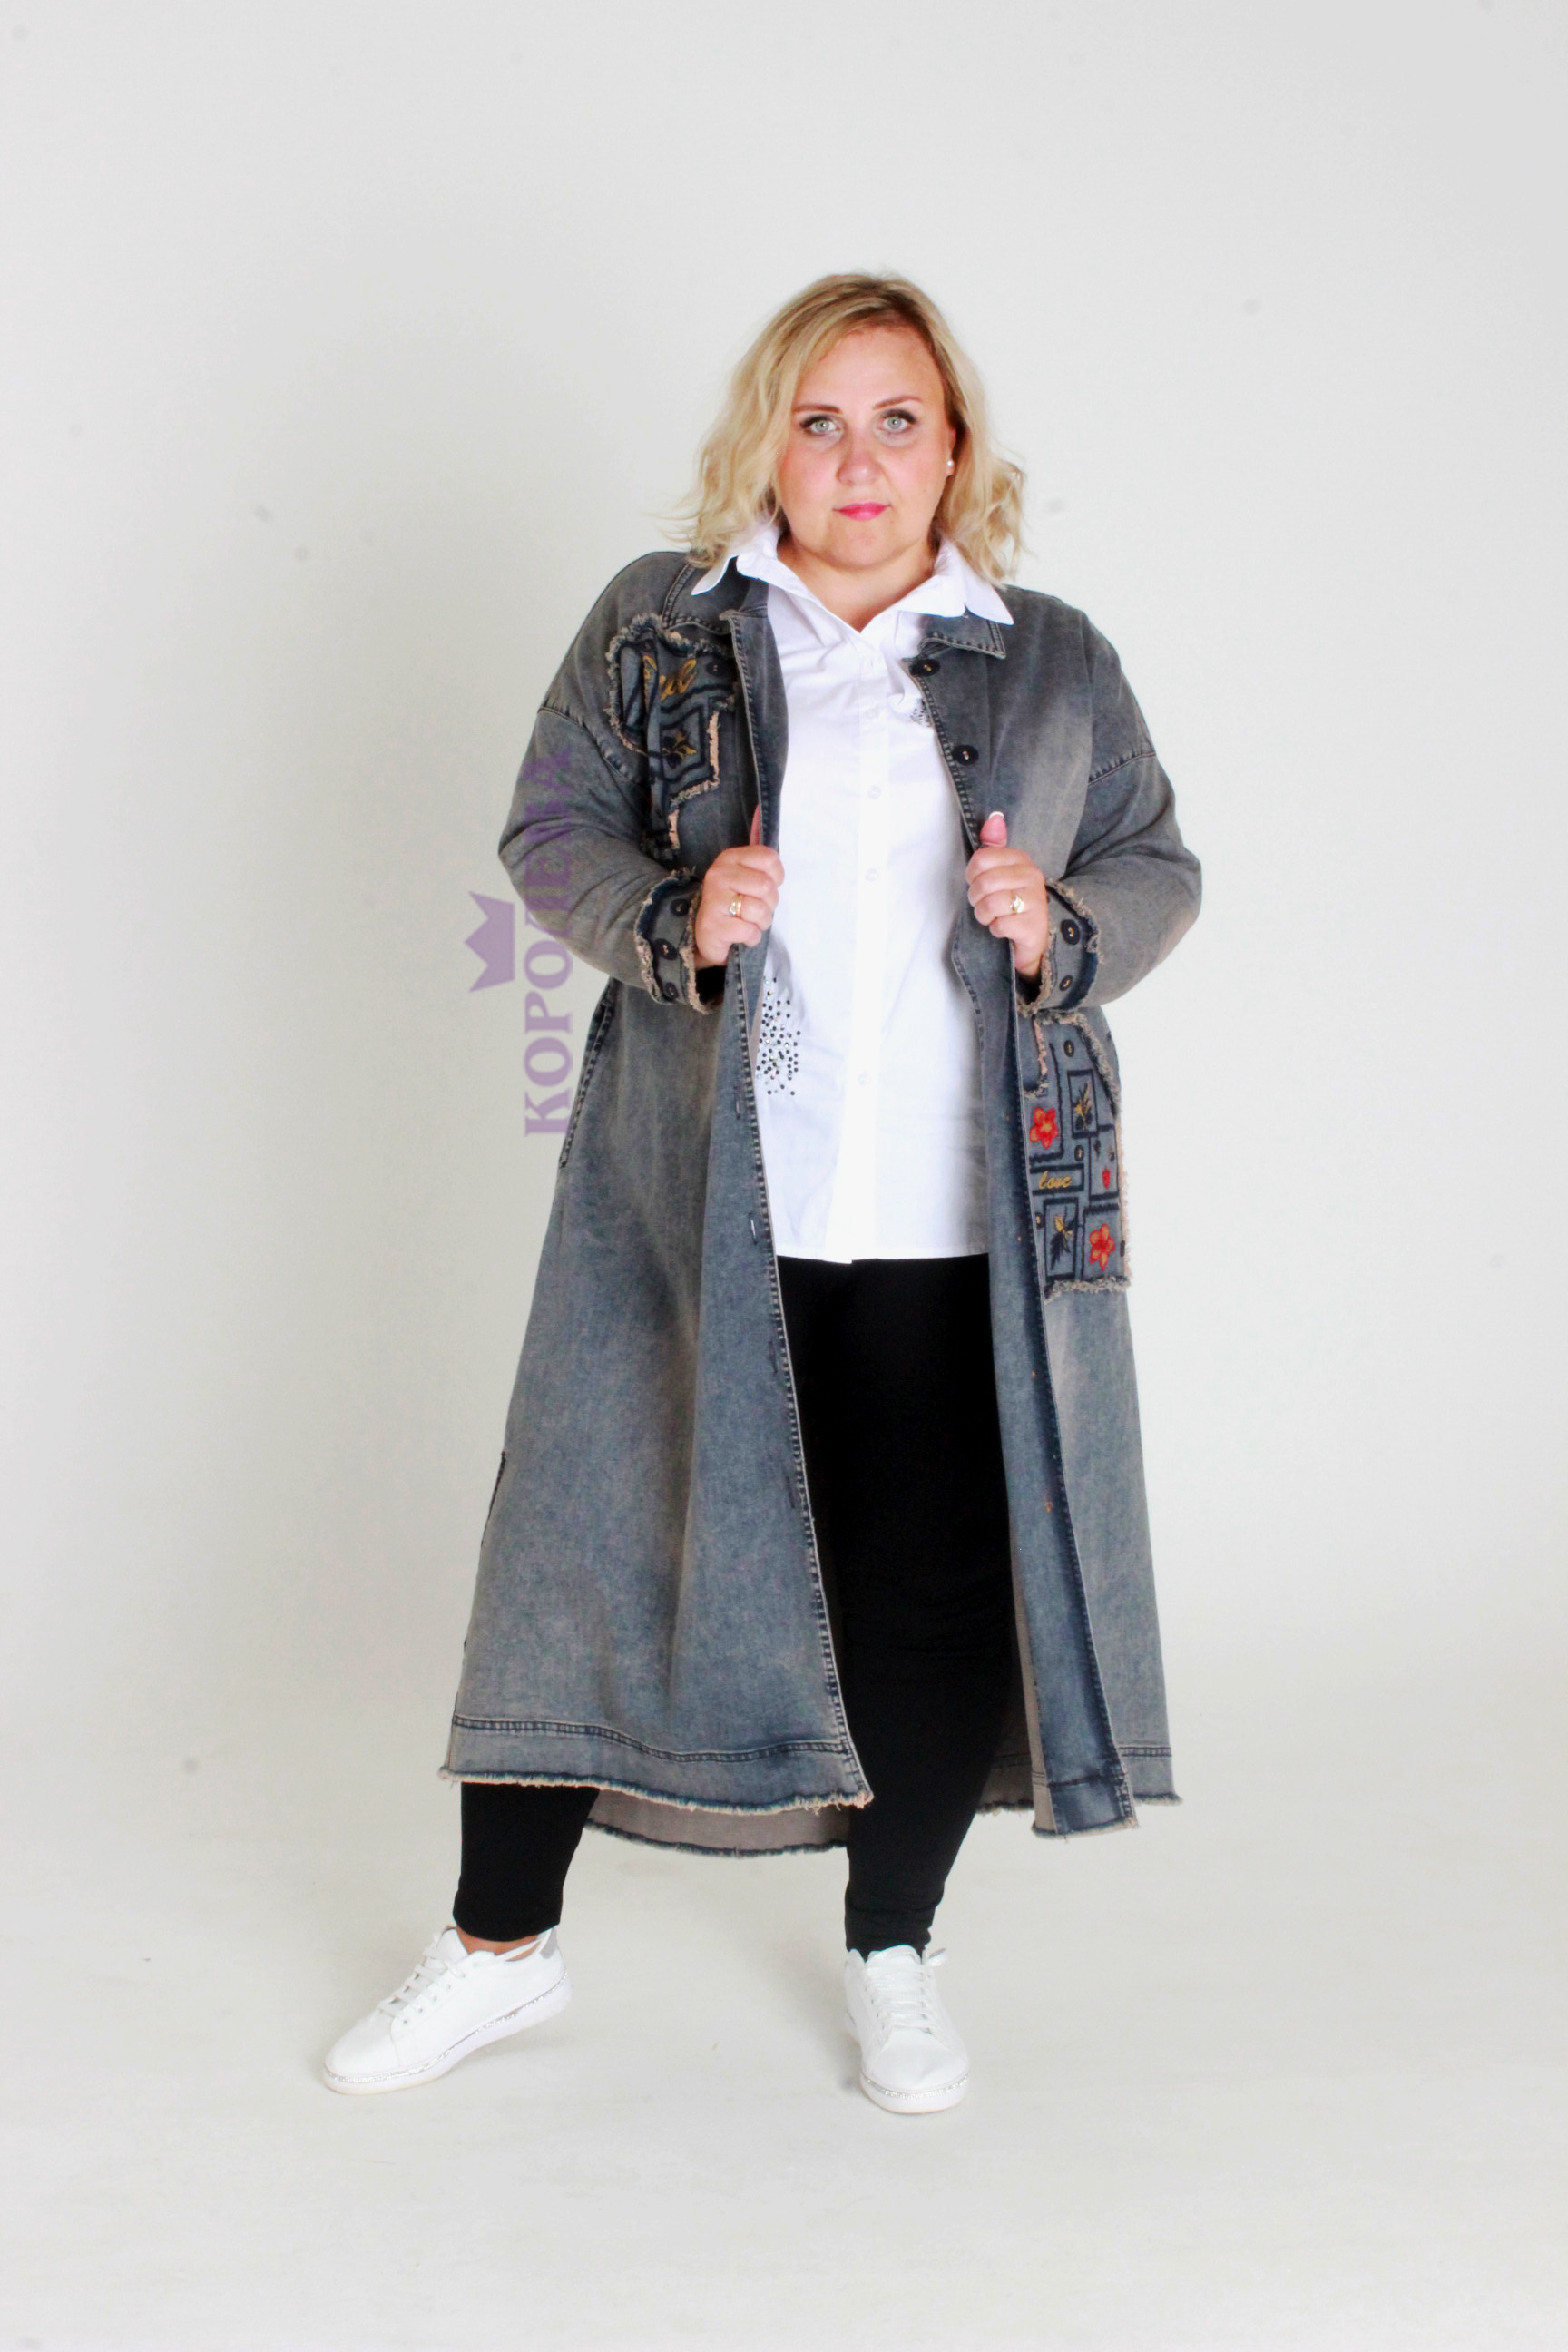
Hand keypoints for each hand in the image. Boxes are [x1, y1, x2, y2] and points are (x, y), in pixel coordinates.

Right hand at [693, 806, 784, 967]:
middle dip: (769, 906)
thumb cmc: (732, 903)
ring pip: (760, 911)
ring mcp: (714, 899)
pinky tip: (739, 935)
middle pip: (768, 888)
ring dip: (760, 923)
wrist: (703, 934)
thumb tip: (760, 809)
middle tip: (754, 909)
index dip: (776, 879)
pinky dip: (750, 937)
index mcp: (730, 857)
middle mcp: (719, 874)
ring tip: (746, 921)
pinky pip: (750, 931)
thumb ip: (757, 850)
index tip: (763, 888)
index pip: (771, 860)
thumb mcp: (744, 874)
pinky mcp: (713, 925)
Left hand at [965, 810, 1048, 981]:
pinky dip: (996, 930)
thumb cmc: (1013, 903)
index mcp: (1022, 860)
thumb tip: (994, 817)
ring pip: (989, 905)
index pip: (981, 859)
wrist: (1034, 938)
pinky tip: (1004, 929)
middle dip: (976, 899)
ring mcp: (1036, 902)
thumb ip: (995, 846)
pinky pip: (999, 925)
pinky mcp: (1033, 926)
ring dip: (984, 916)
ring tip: (993, 917)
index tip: (978, 883)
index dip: (972, 875)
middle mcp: (1032, 877)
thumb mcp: (1002, 872)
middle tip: (984, 905)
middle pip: (983, 883)